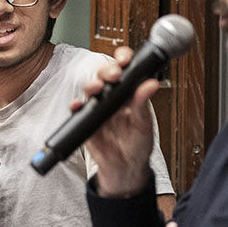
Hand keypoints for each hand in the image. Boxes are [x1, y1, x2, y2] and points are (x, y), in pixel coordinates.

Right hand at [79, 46, 159, 197]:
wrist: (125, 168)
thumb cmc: (138, 144)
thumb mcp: (143, 123)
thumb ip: (143, 103)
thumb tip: (151, 84)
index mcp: (129, 93)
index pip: (125, 69)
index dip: (123, 59)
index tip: (125, 59)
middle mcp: (112, 97)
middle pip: (105, 75)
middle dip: (107, 70)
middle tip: (114, 74)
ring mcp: (98, 107)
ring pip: (91, 89)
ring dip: (92, 85)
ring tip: (97, 87)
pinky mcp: (86, 121)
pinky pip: (78, 110)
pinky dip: (76, 105)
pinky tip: (78, 104)